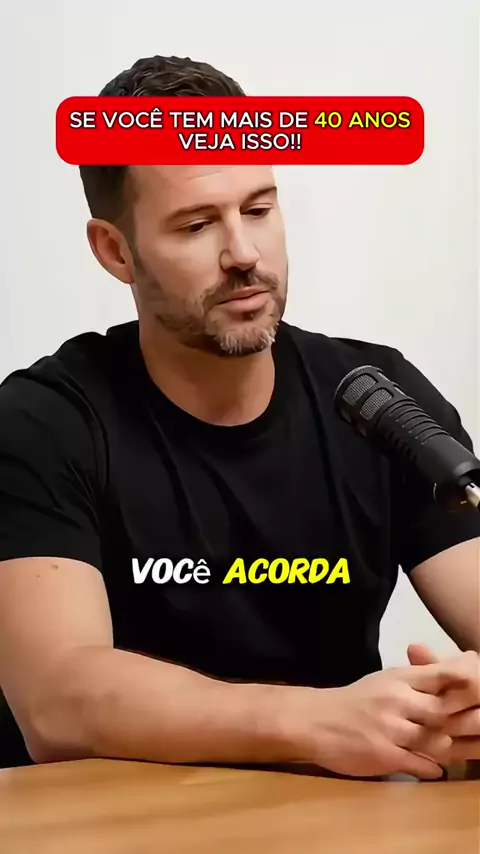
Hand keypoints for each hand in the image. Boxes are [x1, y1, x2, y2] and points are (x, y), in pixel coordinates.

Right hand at [281, 657, 473, 779]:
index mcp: (398, 679)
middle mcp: (396, 700)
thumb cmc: (355, 700)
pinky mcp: (384, 754)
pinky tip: (436, 768)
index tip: (478, 690)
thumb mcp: (386, 680)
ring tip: (462, 749)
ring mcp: (390, 728)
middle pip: (443, 711)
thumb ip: (419, 678)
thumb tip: (461, 668)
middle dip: (462, 720)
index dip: (465, 684)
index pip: (440, 676)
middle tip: (476, 725)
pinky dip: (432, 768)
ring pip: (435, 740)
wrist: (315, 720)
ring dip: (449, 747)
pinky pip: (420, 764)